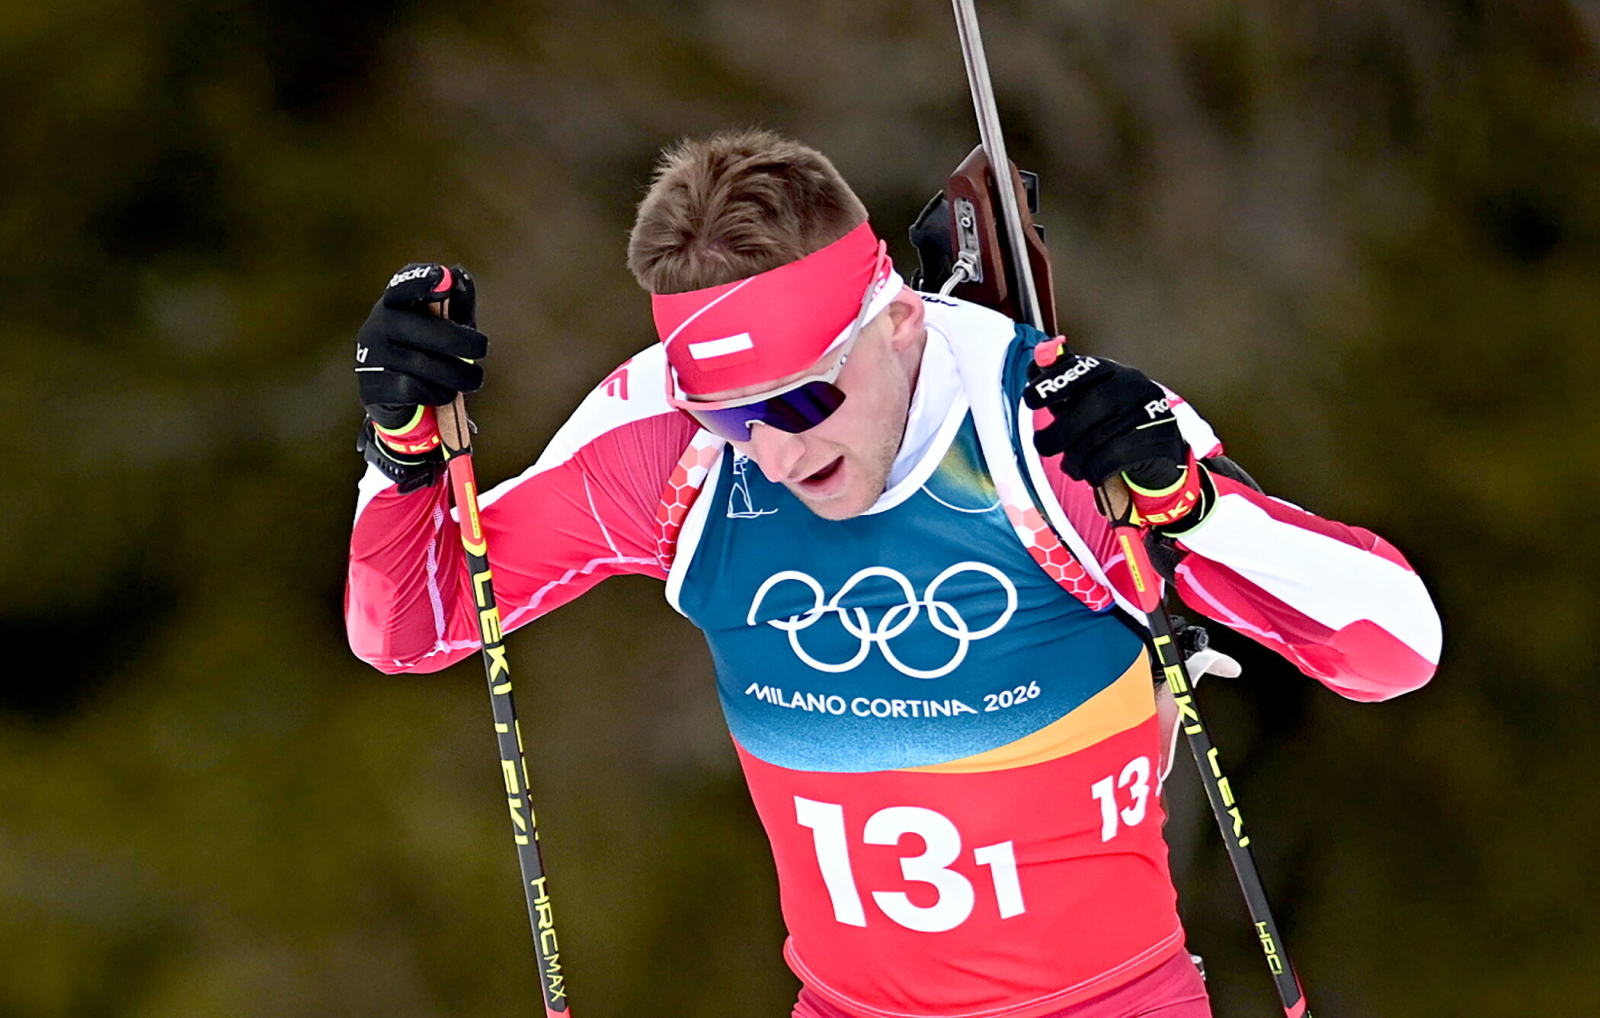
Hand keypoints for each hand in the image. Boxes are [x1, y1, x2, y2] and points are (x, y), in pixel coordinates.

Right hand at [353, 263, 485, 487]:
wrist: (398, 398)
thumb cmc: (428, 351)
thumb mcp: (444, 325)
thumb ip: (455, 303)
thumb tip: (458, 277)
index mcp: (394, 303)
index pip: (403, 286)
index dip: (422, 281)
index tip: (444, 280)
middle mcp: (376, 325)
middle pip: (423, 329)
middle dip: (461, 341)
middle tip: (482, 349)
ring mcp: (370, 357)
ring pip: (422, 364)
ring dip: (456, 375)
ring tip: (470, 379)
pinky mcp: (371, 388)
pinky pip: (411, 390)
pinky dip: (435, 394)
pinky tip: (442, 394)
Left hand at [1022, 340, 1184, 488]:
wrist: (1157, 444)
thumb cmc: (1110, 418)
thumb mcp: (1086, 397)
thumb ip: (1061, 384)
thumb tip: (1034, 365)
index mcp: (1110, 371)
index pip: (1082, 368)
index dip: (1054, 381)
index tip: (1031, 399)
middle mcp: (1132, 385)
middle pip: (1093, 404)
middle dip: (1059, 431)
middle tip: (1042, 444)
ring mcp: (1147, 411)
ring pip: (1100, 437)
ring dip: (1075, 458)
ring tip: (1070, 465)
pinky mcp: (1155, 440)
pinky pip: (1114, 458)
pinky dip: (1093, 471)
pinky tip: (1090, 473)